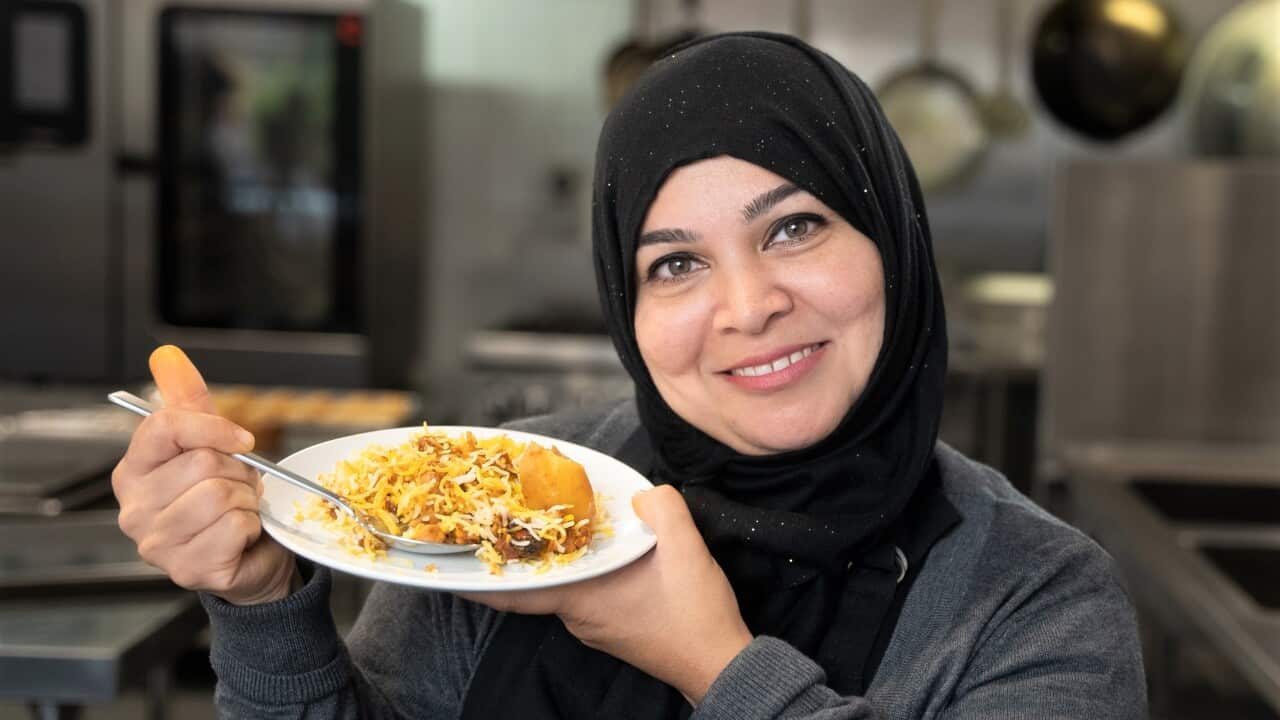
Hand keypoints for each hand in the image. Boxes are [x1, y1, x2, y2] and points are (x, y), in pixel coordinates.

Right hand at [112, 345, 298, 604]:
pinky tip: (242, 536)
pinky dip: (252, 526)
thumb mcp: (207, 442)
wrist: (249, 555)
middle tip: (239, 488)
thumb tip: (167, 355)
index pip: (165, 427)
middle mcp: (134, 509)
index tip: (242, 439)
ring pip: (221, 494)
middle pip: (202, 462)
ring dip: (247, 500)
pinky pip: (235, 526)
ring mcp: (157, 544)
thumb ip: (187, 399)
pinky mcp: (187, 569)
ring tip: (240, 511)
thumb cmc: (225, 498)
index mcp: (132, 472)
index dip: (213, 427)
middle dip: (238, 472)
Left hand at [460, 485, 752, 704]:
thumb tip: (643, 494)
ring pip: (558, 588)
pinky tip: (587, 551)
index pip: (516, 591)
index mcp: (584, 597)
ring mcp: (593, 625)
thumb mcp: (687, 550)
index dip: (481, 578)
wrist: (719, 665)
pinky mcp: (609, 628)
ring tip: (539, 526)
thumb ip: (662, 509)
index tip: (449, 566)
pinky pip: (579, 595)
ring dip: (548, 562)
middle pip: (533, 584)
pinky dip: (573, 573)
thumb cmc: (696, 616)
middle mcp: (579, 615)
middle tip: (496, 523)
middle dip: (514, 555)